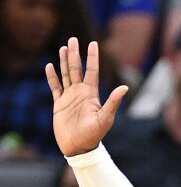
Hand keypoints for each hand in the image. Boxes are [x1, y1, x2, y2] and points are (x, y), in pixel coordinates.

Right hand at [45, 38, 127, 156]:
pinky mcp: (58, 103)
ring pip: (66, 75)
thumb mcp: (105, 118)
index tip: (93, 43)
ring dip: (63, 61)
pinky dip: (52, 77)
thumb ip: (113, 102)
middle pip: (77, 68)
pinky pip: (55, 87)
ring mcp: (69, 97)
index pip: (92, 70)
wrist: (79, 147)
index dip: (92, 57)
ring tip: (63, 48)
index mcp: (91, 93)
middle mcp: (80, 92)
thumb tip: (125, 87)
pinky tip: (50, 66)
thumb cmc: (95, 134)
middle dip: (75, 54)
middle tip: (73, 39)